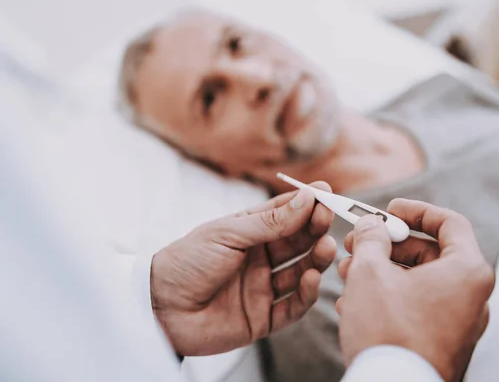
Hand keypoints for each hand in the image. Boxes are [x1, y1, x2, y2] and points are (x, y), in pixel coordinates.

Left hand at [151, 182, 335, 355]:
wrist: (157, 308)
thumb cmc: (186, 262)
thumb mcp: (228, 234)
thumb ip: (269, 222)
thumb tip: (305, 198)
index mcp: (248, 234)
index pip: (284, 215)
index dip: (305, 204)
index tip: (325, 192)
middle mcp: (258, 259)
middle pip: (296, 243)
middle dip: (314, 229)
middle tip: (329, 217)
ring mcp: (261, 288)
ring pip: (299, 272)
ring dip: (315, 259)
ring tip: (326, 246)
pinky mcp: (261, 318)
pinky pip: (291, 307)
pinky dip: (305, 293)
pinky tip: (312, 278)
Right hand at [337, 199, 494, 381]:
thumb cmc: (387, 332)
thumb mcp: (370, 272)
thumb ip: (371, 239)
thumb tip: (371, 226)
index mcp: (467, 272)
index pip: (450, 223)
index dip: (416, 211)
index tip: (389, 210)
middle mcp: (473, 297)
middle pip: (430, 253)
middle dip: (388, 246)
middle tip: (358, 242)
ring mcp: (460, 323)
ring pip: (419, 281)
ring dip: (383, 271)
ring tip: (347, 272)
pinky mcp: (444, 342)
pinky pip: (418, 307)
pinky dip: (391, 296)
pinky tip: (357, 300)